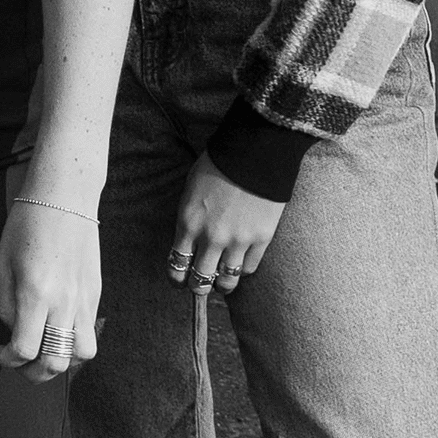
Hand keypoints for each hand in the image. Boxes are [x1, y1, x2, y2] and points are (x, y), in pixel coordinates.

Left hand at [0, 195, 101, 382]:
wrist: (65, 197)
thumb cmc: (27, 224)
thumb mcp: (2, 263)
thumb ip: (5, 303)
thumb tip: (13, 329)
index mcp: (35, 294)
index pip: (24, 349)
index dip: (7, 359)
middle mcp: (64, 303)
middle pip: (55, 362)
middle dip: (32, 372)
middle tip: (19, 360)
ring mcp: (85, 300)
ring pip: (81, 355)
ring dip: (60, 360)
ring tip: (44, 348)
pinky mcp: (96, 295)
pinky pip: (90, 332)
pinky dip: (74, 341)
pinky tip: (58, 327)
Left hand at [168, 151, 284, 296]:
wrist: (253, 152)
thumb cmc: (217, 164)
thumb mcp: (190, 190)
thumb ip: (189, 219)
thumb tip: (190, 241)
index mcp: (188, 222)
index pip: (176, 264)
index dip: (177, 277)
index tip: (179, 279)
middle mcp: (210, 237)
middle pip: (200, 280)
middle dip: (197, 286)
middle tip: (200, 284)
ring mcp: (237, 240)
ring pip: (226, 280)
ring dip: (222, 284)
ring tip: (222, 282)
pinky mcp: (261, 239)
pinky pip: (249, 268)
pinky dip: (243, 269)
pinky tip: (241, 263)